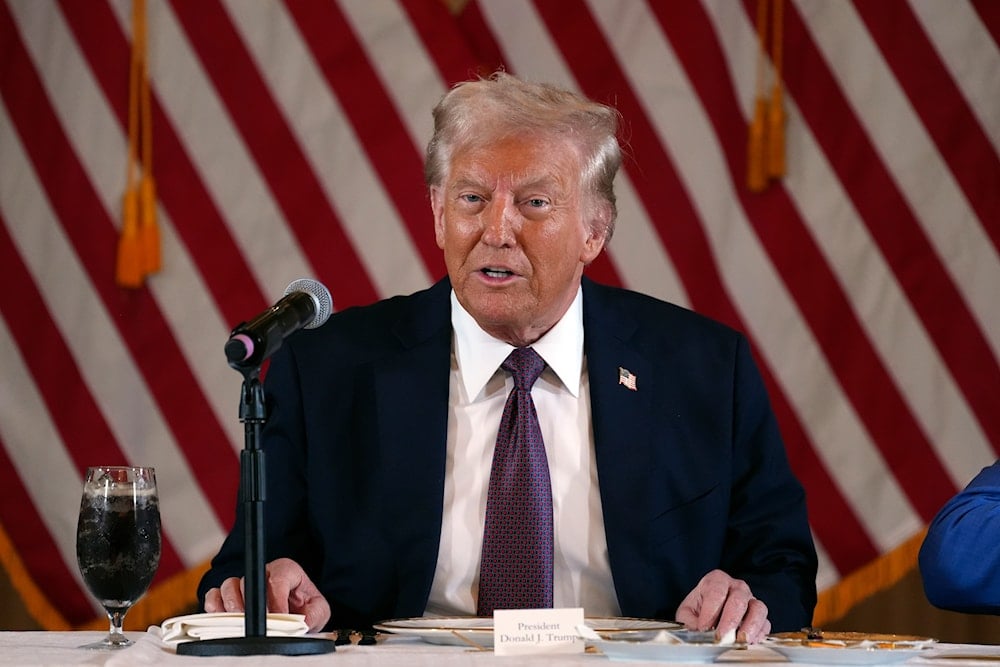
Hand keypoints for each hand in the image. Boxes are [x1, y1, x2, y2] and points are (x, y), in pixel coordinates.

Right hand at [203, 557, 330, 631]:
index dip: (276, 600)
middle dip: (253, 605)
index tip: (278, 617)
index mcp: (286, 571)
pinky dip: (215, 607)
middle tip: (258, 623)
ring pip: (229, 586)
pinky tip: (223, 620)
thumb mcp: (319, 610)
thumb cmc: (306, 608)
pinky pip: (213, 596)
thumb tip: (301, 623)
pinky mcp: (228, 598)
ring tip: (241, 623)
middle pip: (249, 581)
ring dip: (232, 606)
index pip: (277, 579)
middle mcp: (263, 574)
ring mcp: (244, 585)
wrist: (297, 615)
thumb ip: (314, 614)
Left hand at [675, 569, 770, 643]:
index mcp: (717, 580)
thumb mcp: (687, 613)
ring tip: (739, 641)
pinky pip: (765, 623)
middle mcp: (737, 587)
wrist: (707, 616)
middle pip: (738, 600)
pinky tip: (749, 643)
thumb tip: (697, 633)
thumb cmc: (698, 611)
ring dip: (749, 627)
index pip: (716, 592)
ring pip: (758, 608)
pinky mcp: (761, 617)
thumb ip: (689, 621)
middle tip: (721, 637)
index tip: (703, 628)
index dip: (710, 612)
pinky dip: (759, 634)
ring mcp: (751, 600)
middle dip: (729, 621)